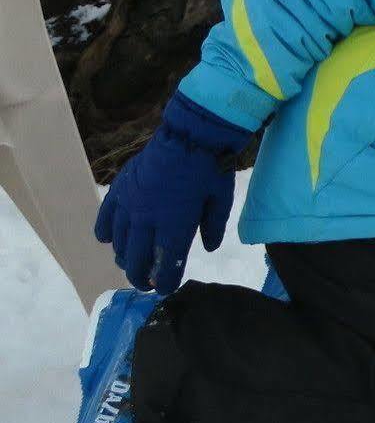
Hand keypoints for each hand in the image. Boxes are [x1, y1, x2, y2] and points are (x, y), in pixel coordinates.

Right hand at [94, 93, 254, 292]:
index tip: (164, 289)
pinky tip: (108, 240)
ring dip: (123, 257)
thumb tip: (208, 248)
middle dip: (139, 276)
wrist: (190, 134)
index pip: (166, 264)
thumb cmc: (211, 167)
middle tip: (144, 284)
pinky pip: (106, 217)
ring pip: (120, 242)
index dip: (164, 281)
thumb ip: (213, 226)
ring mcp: (130, 205)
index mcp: (175, 225)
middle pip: (137, 258)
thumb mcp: (221, 200)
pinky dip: (105, 231)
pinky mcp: (120, 190)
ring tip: (129, 265)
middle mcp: (148, 220)